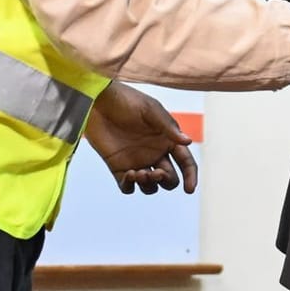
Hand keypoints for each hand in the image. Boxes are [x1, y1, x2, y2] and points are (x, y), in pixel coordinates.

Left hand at [84, 83, 198, 194]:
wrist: (99, 102)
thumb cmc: (127, 101)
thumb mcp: (151, 110)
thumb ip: (168, 127)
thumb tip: (188, 141)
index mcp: (167, 141)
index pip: (185, 162)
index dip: (190, 176)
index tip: (189, 189)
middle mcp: (155, 154)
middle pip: (169, 179)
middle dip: (166, 180)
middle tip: (155, 173)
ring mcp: (137, 162)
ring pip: (150, 186)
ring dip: (148, 185)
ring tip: (138, 173)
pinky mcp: (118, 167)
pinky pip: (127, 186)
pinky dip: (130, 186)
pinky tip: (128, 175)